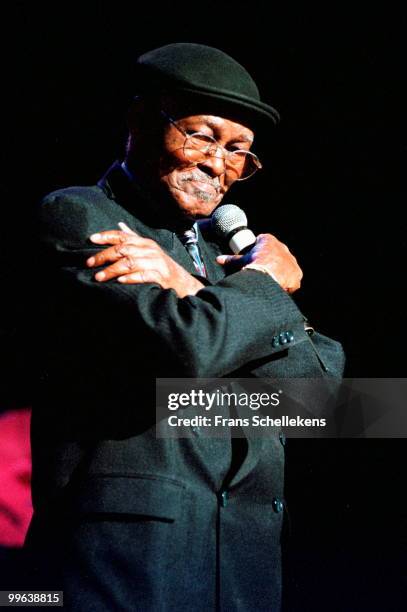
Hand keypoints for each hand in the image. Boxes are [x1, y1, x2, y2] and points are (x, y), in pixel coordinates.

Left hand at [86, 226, 203, 297]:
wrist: (184, 284)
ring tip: (99, 277)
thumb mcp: (149, 251)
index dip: (106, 236)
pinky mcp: (161, 276)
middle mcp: (150, 250)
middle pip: (123, 249)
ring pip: (130, 262)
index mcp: (145, 243)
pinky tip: (120, 281)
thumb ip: (134, 239)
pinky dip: (130, 278)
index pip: (123, 236)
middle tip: (89, 263)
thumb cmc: (162, 268)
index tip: (91, 239)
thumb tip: (120, 224)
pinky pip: (143, 275)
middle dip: (103, 256)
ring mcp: (156, 263)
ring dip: (112, 270)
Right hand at [216, 233, 302, 292]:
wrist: (266, 275)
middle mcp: (283, 248)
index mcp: (269, 240)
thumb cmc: (253, 265)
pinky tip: (278, 287)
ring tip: (270, 281)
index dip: (258, 252)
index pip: (264, 243)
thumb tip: (218, 259)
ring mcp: (291, 260)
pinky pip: (292, 279)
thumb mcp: (241, 261)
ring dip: (279, 273)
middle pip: (276, 255)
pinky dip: (286, 283)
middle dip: (270, 263)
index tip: (254, 261)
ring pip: (285, 266)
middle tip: (261, 272)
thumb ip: (231, 259)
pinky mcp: (296, 273)